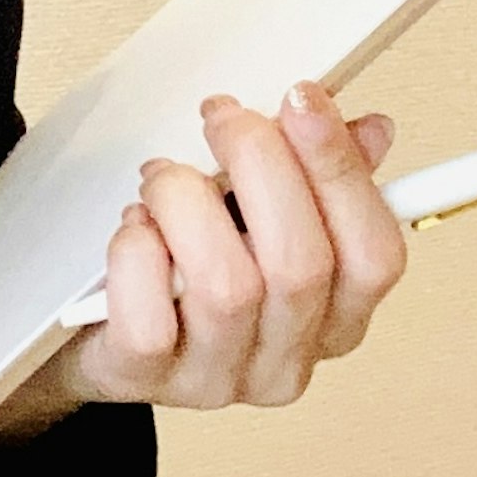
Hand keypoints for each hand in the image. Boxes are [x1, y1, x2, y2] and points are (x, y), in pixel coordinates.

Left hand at [0, 83, 406, 442]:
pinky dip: (138, 251)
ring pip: (226, 286)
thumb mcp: (260, 213)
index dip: (342, 170)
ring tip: (163, 177)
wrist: (101, 332)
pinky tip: (136, 227)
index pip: (375, 256)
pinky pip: (150, 317)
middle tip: (221, 116)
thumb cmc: (190, 263)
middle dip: (259, 164)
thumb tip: (370, 131)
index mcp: (337, 319)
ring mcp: (218, 379)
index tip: (303, 97)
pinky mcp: (148, 379)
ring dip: (187, 202)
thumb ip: (317, 175)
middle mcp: (287, 361)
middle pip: (302, 264)